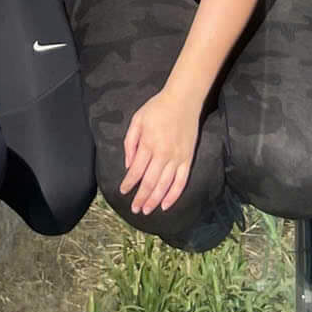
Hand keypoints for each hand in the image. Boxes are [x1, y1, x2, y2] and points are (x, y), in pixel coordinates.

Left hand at [122, 85, 201, 215]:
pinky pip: (181, 182)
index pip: (136, 170)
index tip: (123, 192)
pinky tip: (166, 205)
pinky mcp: (188, 160)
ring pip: (164, 185)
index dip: (129, 183)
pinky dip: (174, 195)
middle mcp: (163, 154)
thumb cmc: (157, 108)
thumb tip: (128, 165)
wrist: (183, 100)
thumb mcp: (137, 119)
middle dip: (141, 197)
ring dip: (155, 200)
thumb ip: (130, 142)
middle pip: (150, 182)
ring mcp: (177, 158)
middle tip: (134, 209)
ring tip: (147, 210)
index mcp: (148, 143)